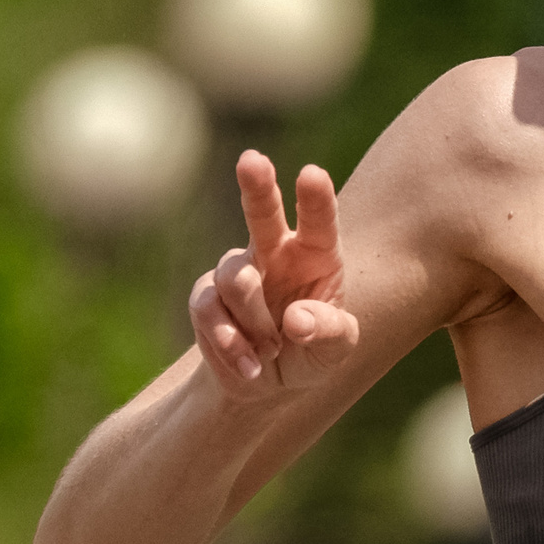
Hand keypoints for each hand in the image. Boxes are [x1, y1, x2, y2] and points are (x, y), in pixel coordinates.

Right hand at [188, 150, 361, 401]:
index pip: (319, 222)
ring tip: (272, 350)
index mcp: (316, 254)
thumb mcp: (336, 350)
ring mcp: (238, 271)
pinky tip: (249, 364)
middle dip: (256, 186)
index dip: (315, 198)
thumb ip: (329, 333)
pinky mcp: (207, 297)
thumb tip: (296, 320)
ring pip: (235, 278)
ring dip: (255, 322)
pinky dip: (230, 342)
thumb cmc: (311, 352)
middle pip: (262, 212)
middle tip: (252, 160)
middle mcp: (275, 252)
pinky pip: (209, 309)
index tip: (312, 174)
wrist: (268, 383)